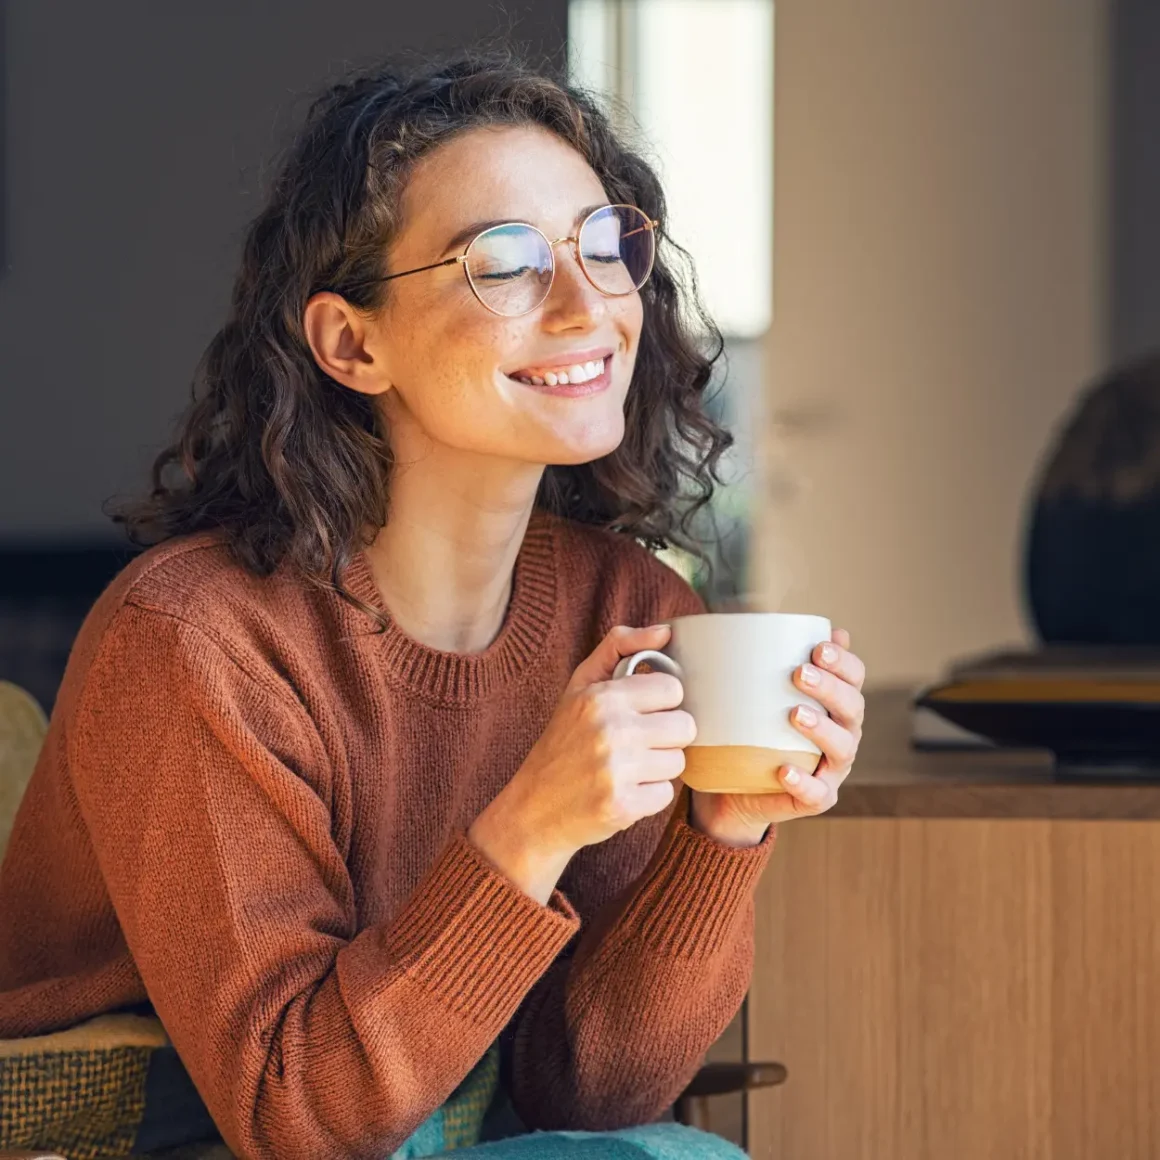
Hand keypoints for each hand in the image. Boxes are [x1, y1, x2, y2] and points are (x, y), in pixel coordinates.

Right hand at [468, 624, 695, 902]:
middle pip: (684, 726)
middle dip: (665, 737)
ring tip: (627, 769)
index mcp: (602, 697)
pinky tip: (623, 792)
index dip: (661, 703)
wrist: (532, 809)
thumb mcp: (580, 686)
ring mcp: (617, 770)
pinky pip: (666, 795)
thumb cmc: (562, 741)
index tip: (641, 713)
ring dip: (657, 768)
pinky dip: (648, 797)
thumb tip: (665, 631)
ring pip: (678, 762)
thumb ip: (619, 647)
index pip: (673, 689)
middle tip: (636, 744)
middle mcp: (610, 730)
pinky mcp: (623, 806)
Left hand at [690, 629, 866, 846]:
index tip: (818, 647)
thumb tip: (756, 613)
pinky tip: (785, 769)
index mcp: (835, 704)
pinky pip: (816, 793)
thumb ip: (763, 659)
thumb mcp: (754, 693)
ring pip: (842, 748)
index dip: (844, 662)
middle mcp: (842, 734)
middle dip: (830, 688)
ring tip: (795, 714)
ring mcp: (831, 769)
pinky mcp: (815, 798)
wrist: (734, 788)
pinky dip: (803, 781)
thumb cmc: (750, 729)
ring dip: (822, 730)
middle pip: (852, 708)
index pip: (854, 677)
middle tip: (799, 674)